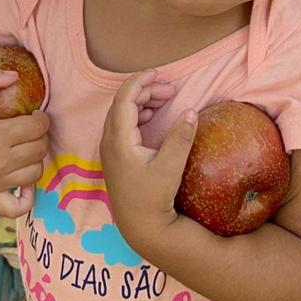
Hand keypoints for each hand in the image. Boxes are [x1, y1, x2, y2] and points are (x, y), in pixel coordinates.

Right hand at [0, 65, 49, 217]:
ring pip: (35, 173)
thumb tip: (16, 76)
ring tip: (25, 147)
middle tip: (30, 128)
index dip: (41, 118)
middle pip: (39, 149)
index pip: (37, 128)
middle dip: (40, 135)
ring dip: (35, 159)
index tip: (34, 113)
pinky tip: (25, 183)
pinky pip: (16, 208)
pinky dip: (27, 198)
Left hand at [100, 70, 196, 247]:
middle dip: (146, 90)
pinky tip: (151, 116)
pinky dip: (137, 114)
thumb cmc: (154, 198)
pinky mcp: (115, 156)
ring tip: (165, 98)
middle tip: (170, 89)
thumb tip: (191, 111)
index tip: (158, 73)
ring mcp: (110, 149)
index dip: (141, 82)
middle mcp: (109, 141)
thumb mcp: (170, 167)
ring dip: (142, 102)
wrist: (140, 226)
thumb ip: (180, 137)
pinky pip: (122, 124)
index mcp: (119, 140)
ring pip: (121, 113)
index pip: (125, 99)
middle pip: (122, 103)